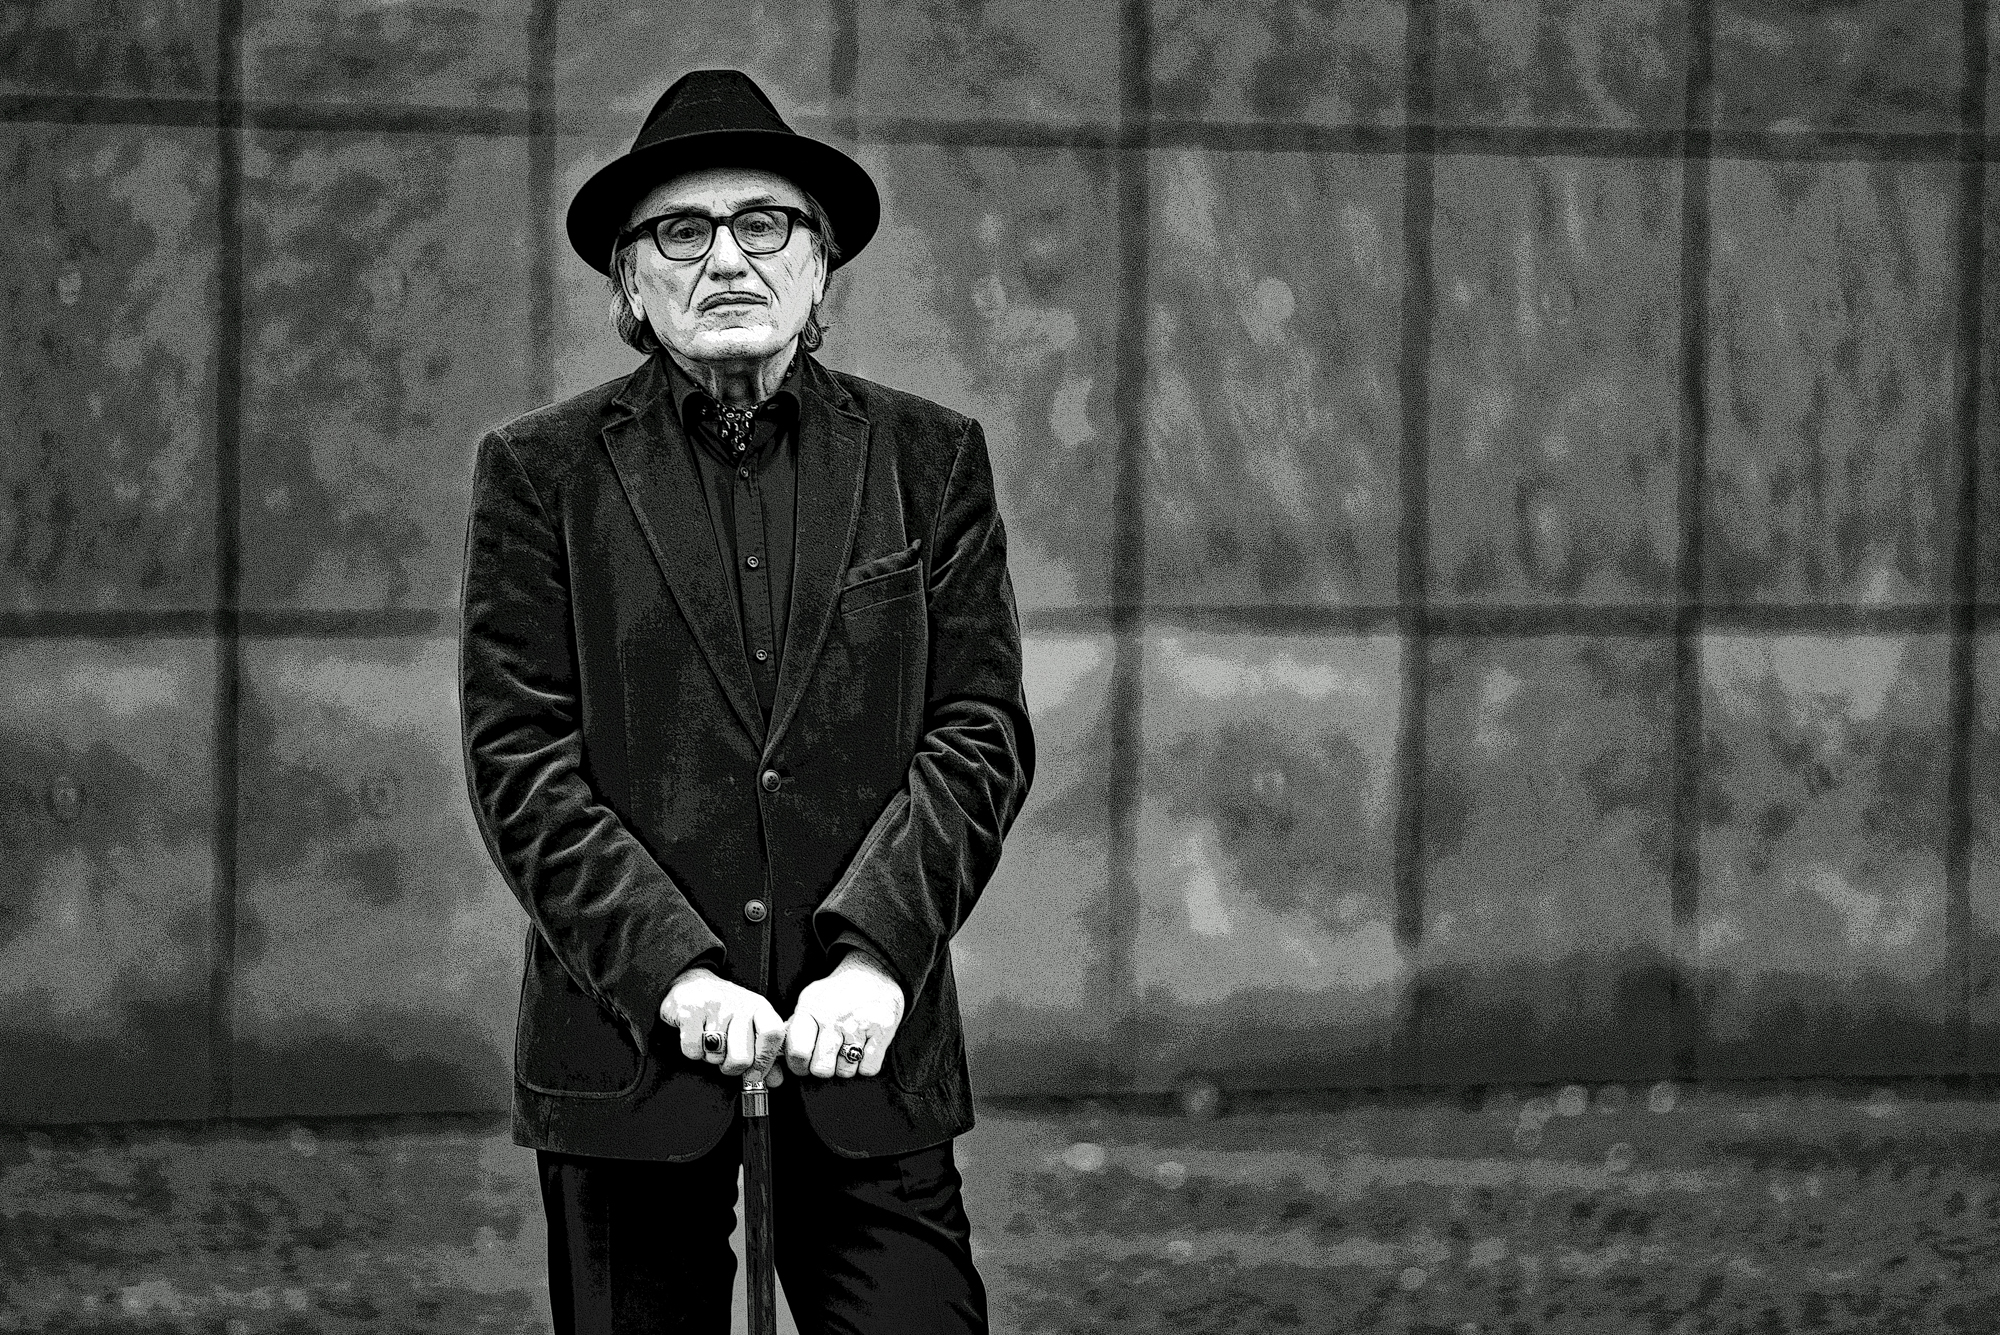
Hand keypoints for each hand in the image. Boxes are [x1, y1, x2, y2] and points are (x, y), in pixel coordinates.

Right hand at [659, 967, 787, 1086]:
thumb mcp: (751, 1026)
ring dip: (710, 1057)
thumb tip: (776, 1081)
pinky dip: (692, 1052)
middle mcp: (740, 1004)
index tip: (754, 1075)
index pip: (773, 1034)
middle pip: (742, 1058)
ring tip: (709, 1042)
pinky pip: (693, 1050)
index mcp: (760, 1008)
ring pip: (715, 1056)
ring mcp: (714, 1006)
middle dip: (731, 1067)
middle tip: (725, 1057)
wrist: (692, 985)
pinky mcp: (689, 1011)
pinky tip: (694, 1037)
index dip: (765, 1060)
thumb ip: (765, 1053)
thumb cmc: (726, 1012)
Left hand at [784, 951, 905, 1079]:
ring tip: (848, 1048)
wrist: (874, 972)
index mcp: (811, 1010)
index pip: (798, 1053)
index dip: (798, 1066)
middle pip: (821, 1069)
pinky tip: (864, 1049)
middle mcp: (834, 1018)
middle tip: (828, 1056)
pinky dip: (865, 1065)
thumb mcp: (811, 1000)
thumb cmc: (838, 993)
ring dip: (846, 1066)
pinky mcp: (882, 1031)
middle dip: (824, 1068)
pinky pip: (868, 1069)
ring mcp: (859, 1025)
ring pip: (845, 1071)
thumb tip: (777, 1052)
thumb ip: (795, 1026)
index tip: (803, 1064)